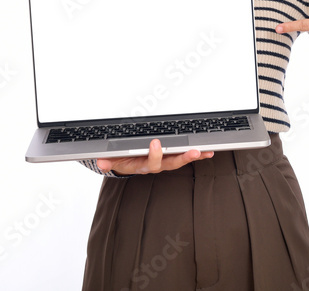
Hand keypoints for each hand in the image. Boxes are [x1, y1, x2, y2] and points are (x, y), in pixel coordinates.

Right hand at [96, 138, 213, 175]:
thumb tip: (101, 162)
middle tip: (193, 151)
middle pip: (171, 163)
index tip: (156, 143)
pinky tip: (207, 152)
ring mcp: (165, 162)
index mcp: (143, 165)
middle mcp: (156, 165)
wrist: (126, 165)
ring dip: (193, 156)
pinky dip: (196, 155)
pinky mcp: (171, 158)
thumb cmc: (122, 160)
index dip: (154, 154)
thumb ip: (108, 161)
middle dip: (182, 157)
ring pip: (180, 160)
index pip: (150, 162)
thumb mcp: (113, 161)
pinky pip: (184, 157)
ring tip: (205, 151)